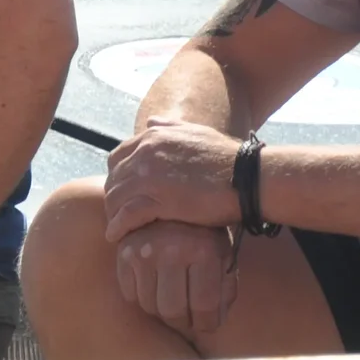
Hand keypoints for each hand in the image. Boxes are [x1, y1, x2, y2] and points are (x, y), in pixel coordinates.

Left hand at [102, 119, 241, 241]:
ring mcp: (150, 177)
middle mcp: (146, 154)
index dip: (116, 176)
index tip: (121, 191)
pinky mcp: (160, 201)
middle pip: (114, 179)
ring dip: (113, 214)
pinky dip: (118, 226)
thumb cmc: (227, 157)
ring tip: (116, 227)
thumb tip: (150, 122)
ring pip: (116, 197)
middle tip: (117, 213)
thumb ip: (169, 127)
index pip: (117, 157)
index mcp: (153, 137)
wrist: (247, 177)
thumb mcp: (196, 132)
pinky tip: (115, 237)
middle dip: (113, 197)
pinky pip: (127, 215)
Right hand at [115, 221, 242, 335]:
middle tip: (188, 319)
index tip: (206, 325)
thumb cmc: (203, 232)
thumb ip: (224, 289)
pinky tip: (154, 288)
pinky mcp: (125, 252)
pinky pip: (130, 293)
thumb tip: (213, 323)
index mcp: (203, 251)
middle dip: (183, 322)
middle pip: (173, 310)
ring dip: (161, 312)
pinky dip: (141, 297)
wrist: (171, 198)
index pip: (204, 305)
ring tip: (172, 301)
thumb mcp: (222, 255)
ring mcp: (145, 251)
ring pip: (149, 305)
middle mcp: (172, 250)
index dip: (207, 323)